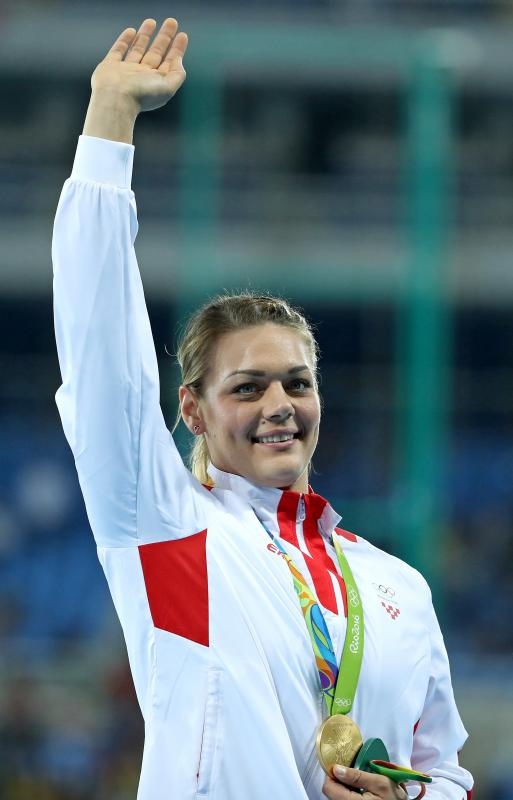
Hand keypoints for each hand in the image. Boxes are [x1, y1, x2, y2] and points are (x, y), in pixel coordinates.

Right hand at [83, 18, 187, 141]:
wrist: (116, 99)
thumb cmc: (142, 95)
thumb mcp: (168, 87)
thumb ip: (177, 74)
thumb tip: (178, 60)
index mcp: (155, 82)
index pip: (169, 62)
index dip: (177, 49)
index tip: (182, 35)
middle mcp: (142, 76)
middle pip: (156, 52)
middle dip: (164, 37)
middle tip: (172, 22)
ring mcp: (126, 70)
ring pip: (138, 49)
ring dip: (145, 35)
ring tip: (152, 21)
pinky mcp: (110, 65)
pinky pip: (118, 50)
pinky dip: (124, 40)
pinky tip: (131, 31)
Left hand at [323, 765, 407, 799]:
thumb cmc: (394, 798)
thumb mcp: (380, 782)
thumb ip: (357, 776)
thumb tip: (336, 768)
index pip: (328, 788)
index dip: (332, 774)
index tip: (340, 765)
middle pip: (331, 792)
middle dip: (338, 779)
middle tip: (350, 770)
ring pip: (337, 795)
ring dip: (343, 785)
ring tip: (356, 779)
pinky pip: (344, 798)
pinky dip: (348, 791)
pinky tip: (358, 787)